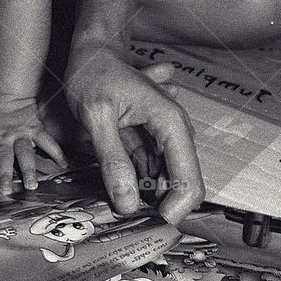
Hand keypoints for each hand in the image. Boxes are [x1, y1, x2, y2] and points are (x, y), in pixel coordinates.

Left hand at [0, 95, 66, 194]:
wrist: (10, 95)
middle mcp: (5, 139)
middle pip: (4, 157)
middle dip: (6, 173)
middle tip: (7, 190)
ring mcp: (21, 135)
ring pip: (25, 153)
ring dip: (29, 168)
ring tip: (33, 185)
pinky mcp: (36, 130)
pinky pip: (47, 141)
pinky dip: (56, 152)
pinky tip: (63, 164)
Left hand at [64, 44, 204, 223]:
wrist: (91, 53)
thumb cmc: (93, 74)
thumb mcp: (96, 117)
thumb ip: (112, 160)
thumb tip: (128, 204)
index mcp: (170, 123)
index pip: (189, 180)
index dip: (174, 210)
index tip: (148, 227)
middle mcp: (174, 132)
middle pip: (182, 185)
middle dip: (159, 209)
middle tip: (127, 222)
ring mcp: (163, 138)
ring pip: (166, 183)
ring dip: (147, 200)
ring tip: (117, 209)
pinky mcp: (149, 143)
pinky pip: (150, 175)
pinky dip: (137, 188)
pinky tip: (117, 194)